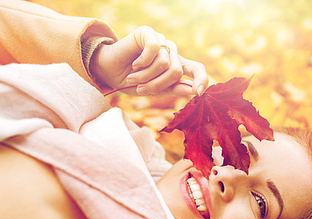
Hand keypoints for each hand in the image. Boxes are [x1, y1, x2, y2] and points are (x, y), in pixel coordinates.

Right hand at [90, 26, 207, 95]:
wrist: (109, 72)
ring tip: (133, 78)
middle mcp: (171, 52)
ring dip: (146, 76)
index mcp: (176, 66)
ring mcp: (161, 41)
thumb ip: (173, 89)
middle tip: (141, 90)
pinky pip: (154, 50)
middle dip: (157, 85)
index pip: (197, 69)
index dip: (202, 79)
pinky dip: (142, 62)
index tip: (198, 93)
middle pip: (176, 72)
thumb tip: (193, 90)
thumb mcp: (153, 90)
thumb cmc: (131, 82)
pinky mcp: (149, 33)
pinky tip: (134, 64)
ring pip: (165, 63)